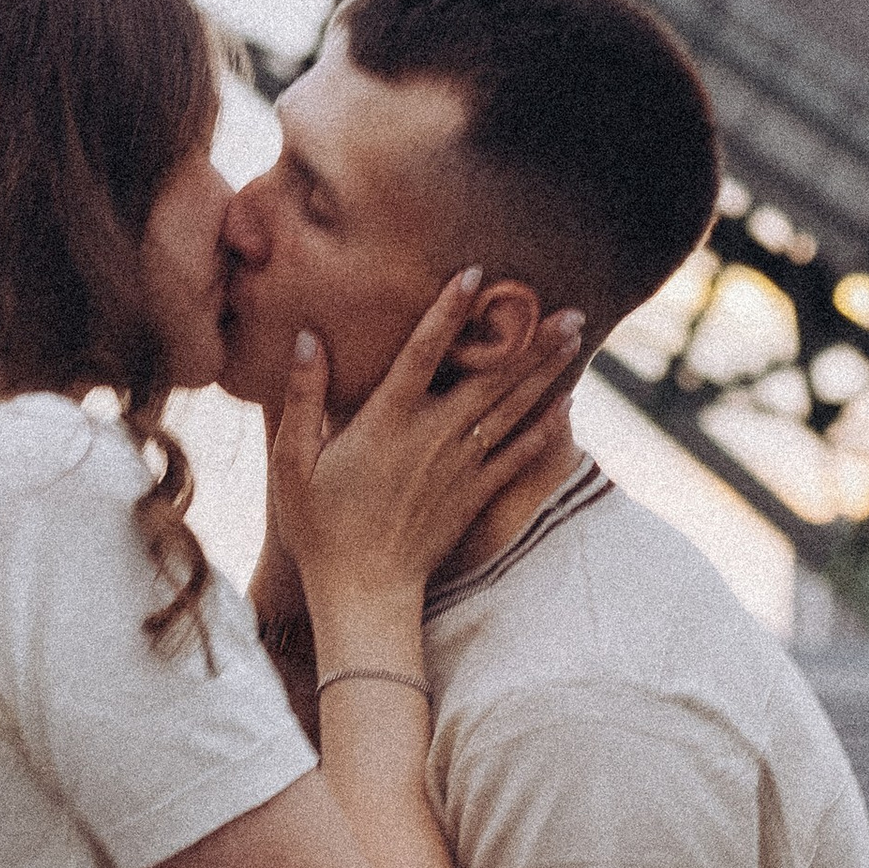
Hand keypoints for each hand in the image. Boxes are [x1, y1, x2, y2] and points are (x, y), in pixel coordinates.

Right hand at [271, 273, 584, 622]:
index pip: (422, 353)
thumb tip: (309, 338)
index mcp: (387, 422)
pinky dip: (546, 428)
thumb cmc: (320, 526)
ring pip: (513, 410)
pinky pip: (519, 456)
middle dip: (530, 340)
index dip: (448, 311)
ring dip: (546, 372)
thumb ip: (302, 398)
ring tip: (577, 337)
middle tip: (570, 308)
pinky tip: (567, 404)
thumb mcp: (292, 462)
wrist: (364, 594)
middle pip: (490, 378)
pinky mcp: (475, 496)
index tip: (476, 273)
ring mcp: (460, 468)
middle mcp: (433, 438)